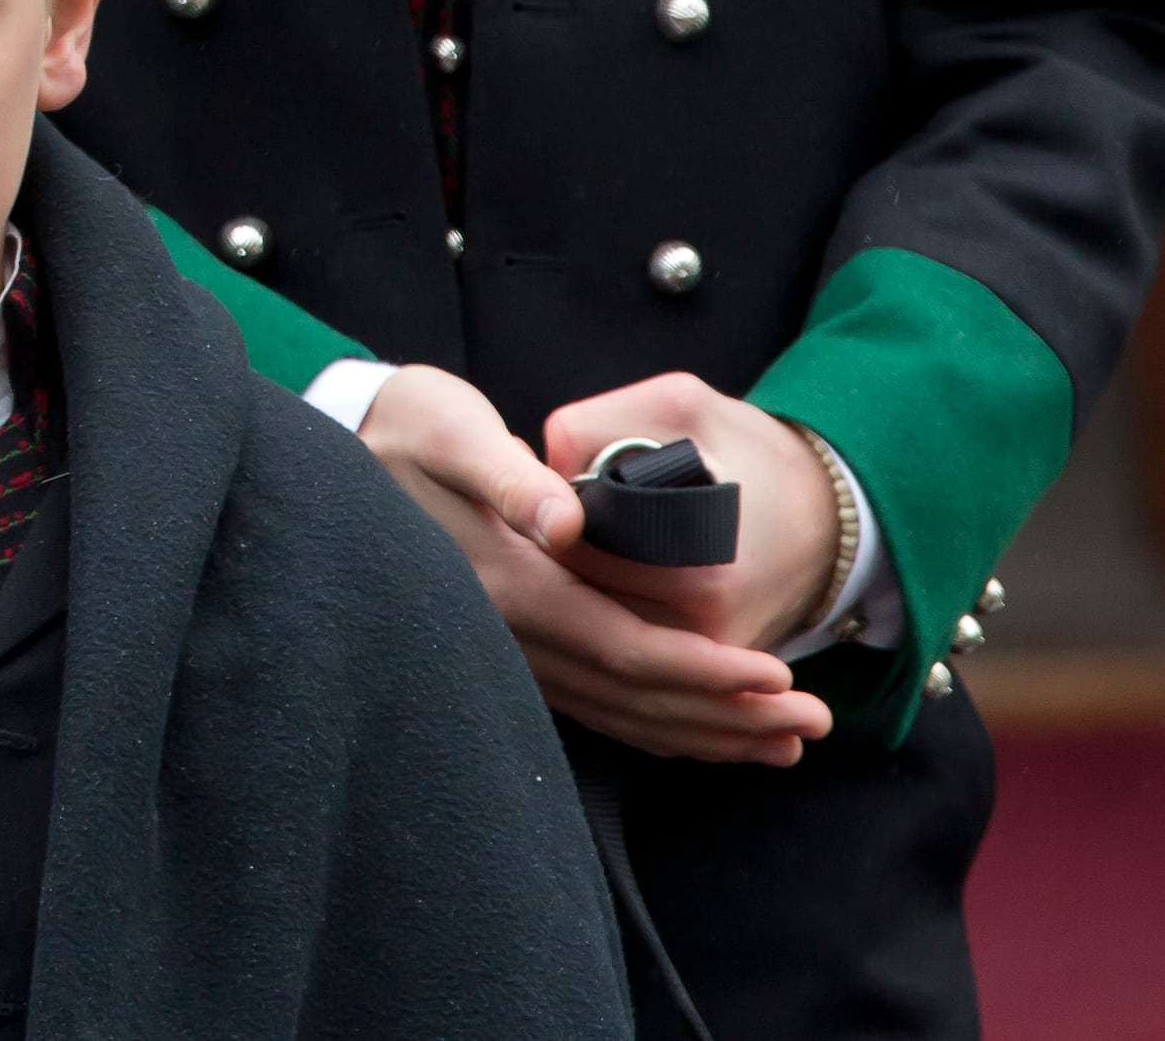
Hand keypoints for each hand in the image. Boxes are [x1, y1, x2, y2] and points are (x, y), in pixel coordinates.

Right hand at [357, 364, 829, 768]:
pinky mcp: (515, 646)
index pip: (624, 649)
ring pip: (621, 713)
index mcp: (508, 585)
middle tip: (811, 720)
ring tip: (781, 739)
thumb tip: (563, 520)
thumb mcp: (455, 432)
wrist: (354, 445)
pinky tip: (706, 730)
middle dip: (728, 714)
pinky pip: (598, 705)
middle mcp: (510, 633)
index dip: (705, 671)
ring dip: (706, 732)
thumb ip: (509, 478)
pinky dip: (660, 724)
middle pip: (635, 697)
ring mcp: (510, 648)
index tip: (776, 678)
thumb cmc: (412, 426)